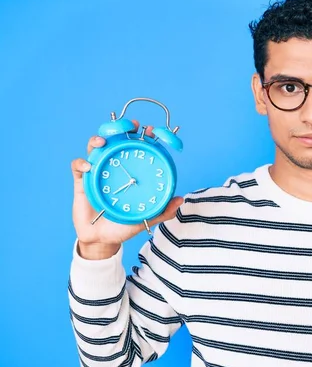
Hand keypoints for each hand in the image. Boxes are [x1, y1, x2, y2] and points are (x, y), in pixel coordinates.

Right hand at [71, 120, 183, 259]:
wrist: (103, 240)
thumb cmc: (123, 225)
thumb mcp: (145, 217)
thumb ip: (162, 211)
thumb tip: (179, 199)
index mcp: (129, 173)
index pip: (135, 149)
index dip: (143, 137)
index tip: (152, 131)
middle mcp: (113, 168)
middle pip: (115, 142)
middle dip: (120, 129)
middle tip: (130, 126)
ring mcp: (96, 173)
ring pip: (94, 149)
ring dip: (96, 140)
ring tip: (102, 141)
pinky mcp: (81, 182)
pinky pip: (77, 167)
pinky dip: (81, 164)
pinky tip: (88, 168)